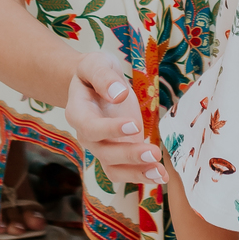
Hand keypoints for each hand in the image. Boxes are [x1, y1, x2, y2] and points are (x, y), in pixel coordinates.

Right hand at [63, 49, 167, 186]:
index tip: (134, 125)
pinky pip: (125, 170)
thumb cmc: (95, 70)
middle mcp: (87, 135)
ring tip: (160, 173)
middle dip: (130, 156)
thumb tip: (118, 95)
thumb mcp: (96, 63)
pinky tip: (161, 176)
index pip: (90, 127)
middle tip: (154, 153)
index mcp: (77, 112)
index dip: (110, 130)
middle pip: (105, 152)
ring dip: (137, 173)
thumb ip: (104, 77)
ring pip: (114, 169)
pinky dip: (142, 175)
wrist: (96, 81)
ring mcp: (102, 146)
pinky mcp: (117, 152)